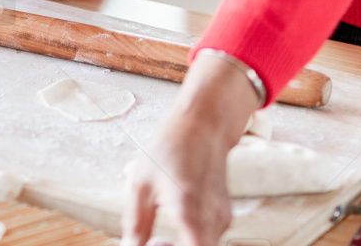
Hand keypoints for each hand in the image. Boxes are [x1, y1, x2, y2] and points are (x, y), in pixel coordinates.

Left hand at [123, 51, 260, 245]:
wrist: (203, 125)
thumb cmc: (172, 148)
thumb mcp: (141, 183)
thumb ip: (136, 222)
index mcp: (189, 212)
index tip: (157, 244)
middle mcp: (211, 219)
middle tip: (154, 242)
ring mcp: (222, 218)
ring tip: (161, 236)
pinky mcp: (224, 216)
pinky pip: (209, 239)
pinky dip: (193, 240)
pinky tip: (178, 223)